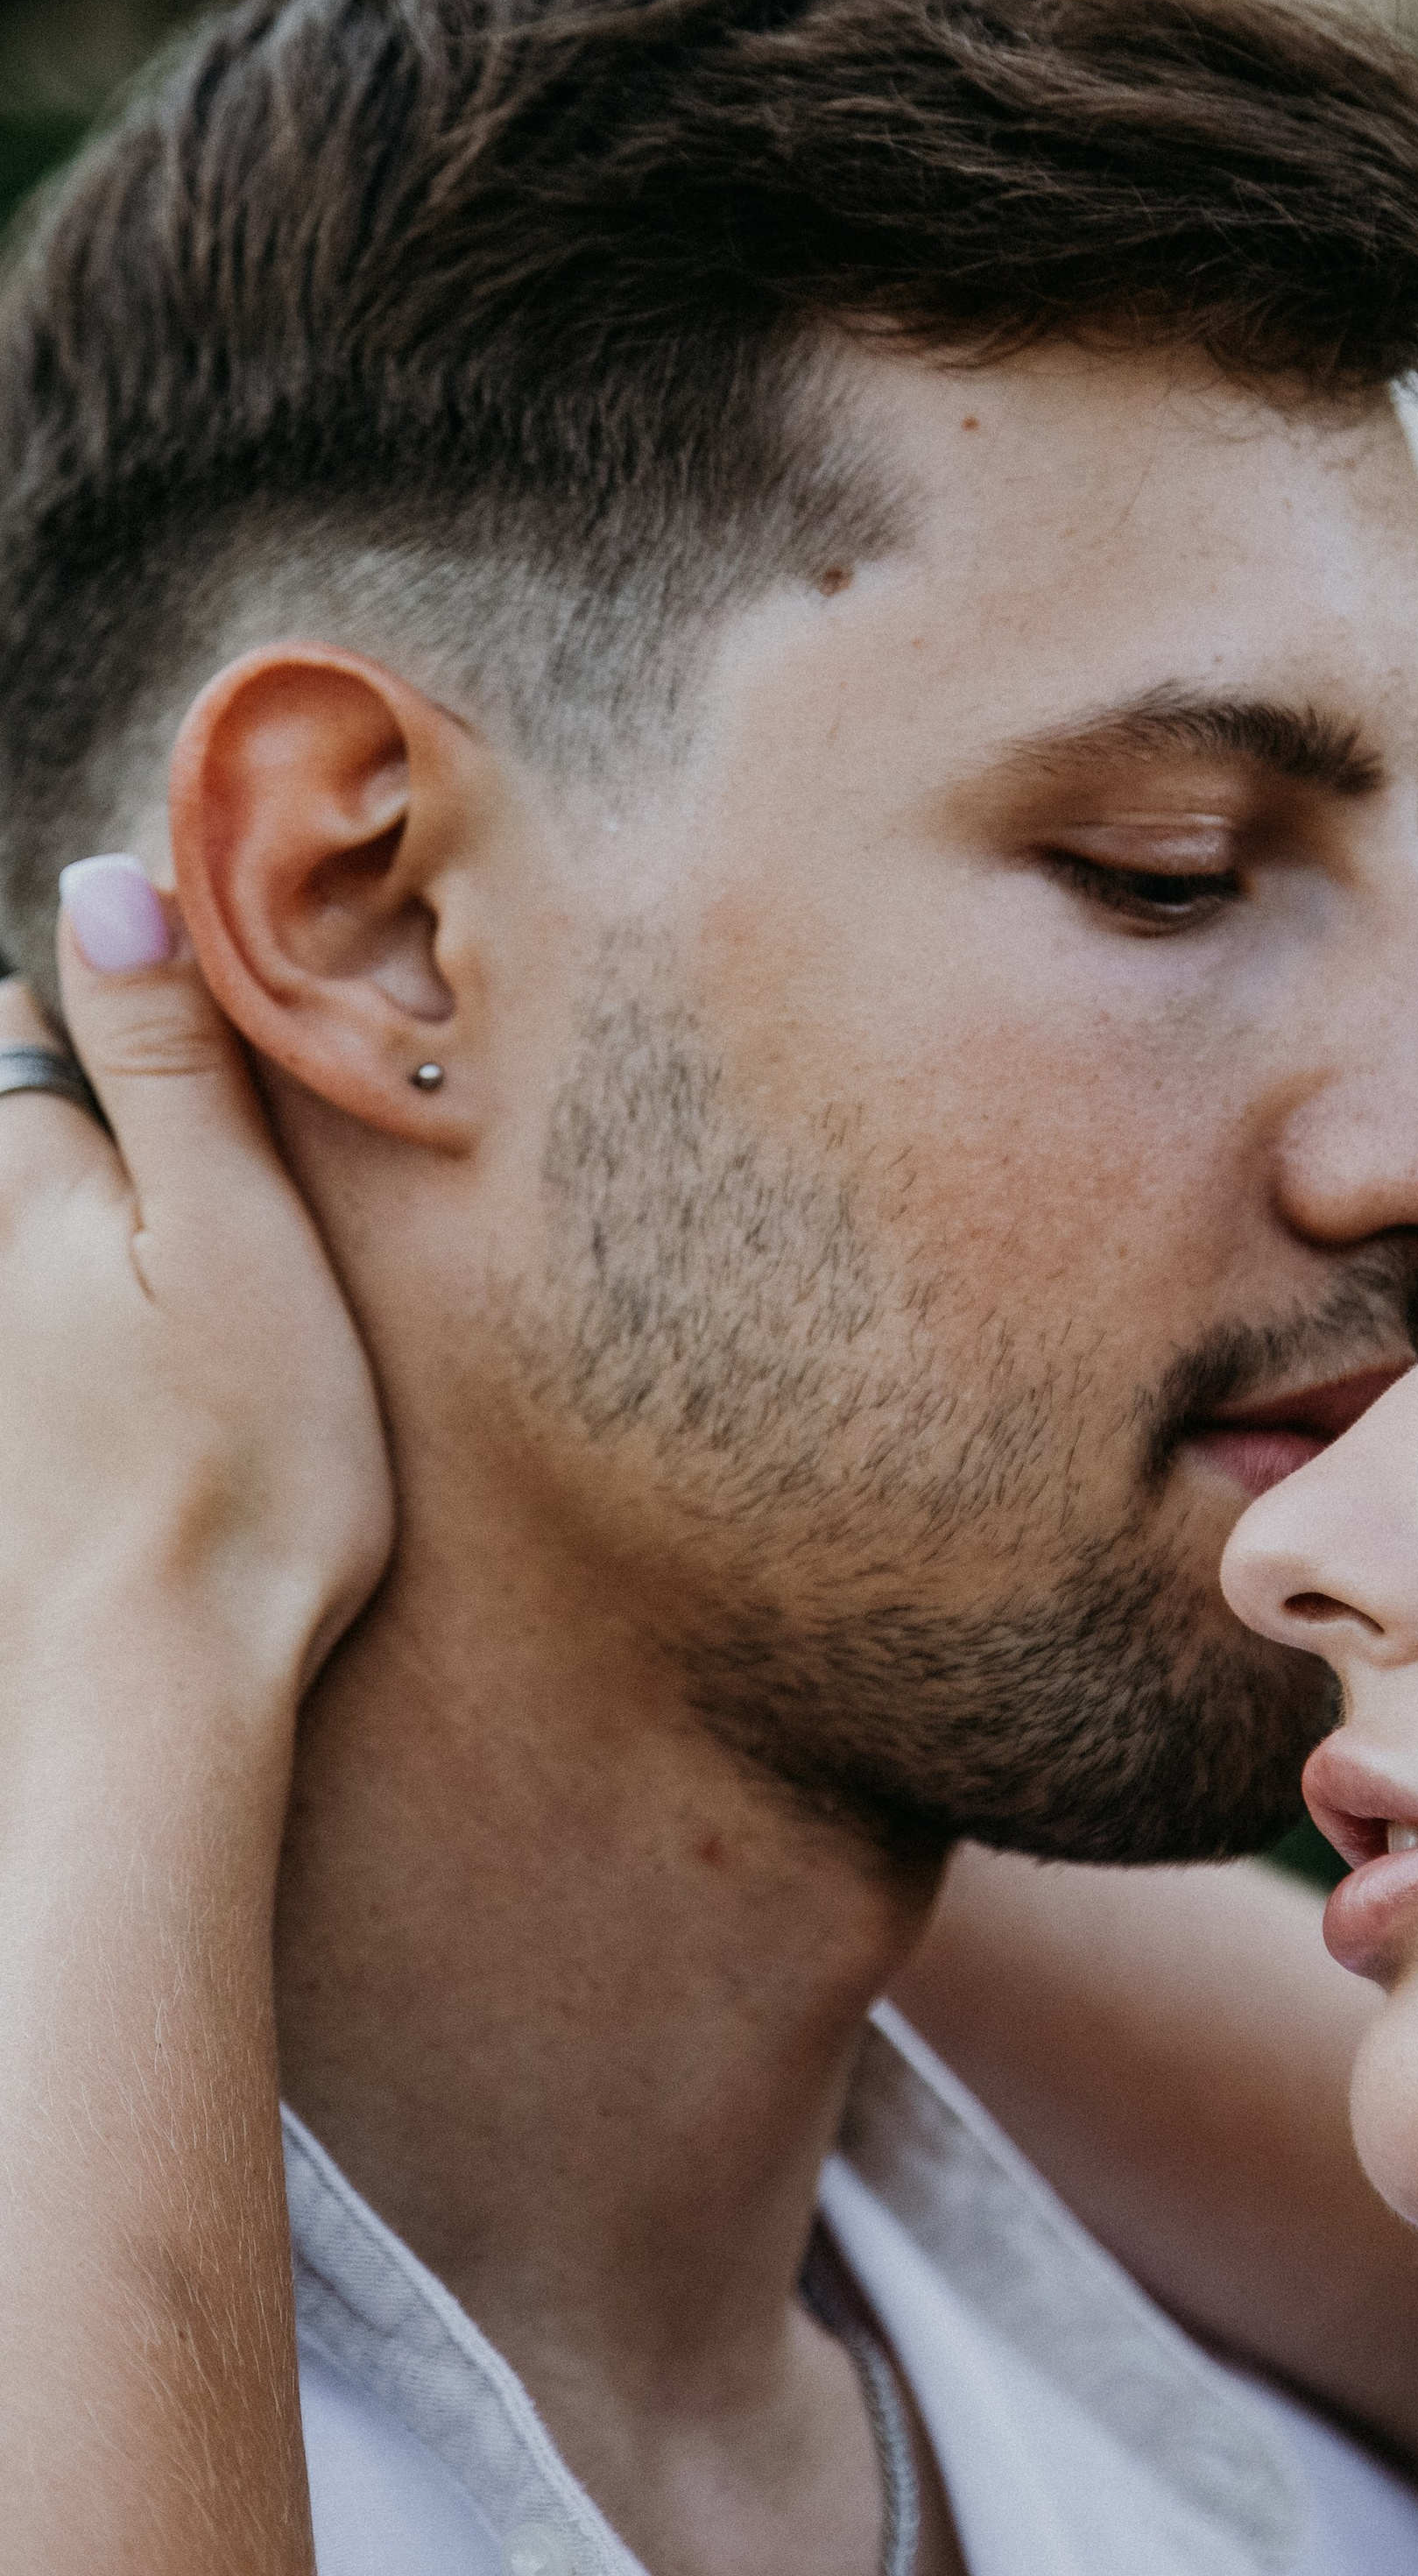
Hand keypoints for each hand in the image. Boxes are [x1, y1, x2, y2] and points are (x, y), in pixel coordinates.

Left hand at [0, 856, 392, 1700]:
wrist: (150, 1691)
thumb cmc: (234, 1465)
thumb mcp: (237, 1237)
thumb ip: (169, 1062)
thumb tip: (110, 883)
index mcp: (24, 1185)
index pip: (18, 1029)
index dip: (107, 1016)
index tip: (197, 1045)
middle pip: (19, 1143)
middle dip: (87, 1135)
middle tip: (202, 1200)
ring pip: (36, 1252)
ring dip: (89, 1251)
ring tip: (186, 1314)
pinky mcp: (13, 1447)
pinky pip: (47, 1343)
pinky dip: (80, 1343)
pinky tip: (146, 1390)